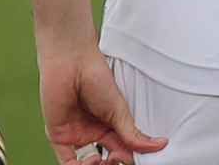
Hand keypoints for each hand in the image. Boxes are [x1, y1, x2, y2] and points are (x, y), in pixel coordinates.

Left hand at [38, 44, 166, 163]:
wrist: (72, 63)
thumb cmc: (95, 77)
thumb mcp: (119, 110)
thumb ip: (133, 134)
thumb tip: (159, 146)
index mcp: (109, 125)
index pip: (122, 150)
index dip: (129, 157)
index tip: (137, 158)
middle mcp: (93, 132)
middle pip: (106, 160)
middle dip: (113, 163)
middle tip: (118, 157)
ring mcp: (76, 135)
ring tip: (104, 159)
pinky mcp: (59, 136)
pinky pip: (67, 162)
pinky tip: (92, 160)